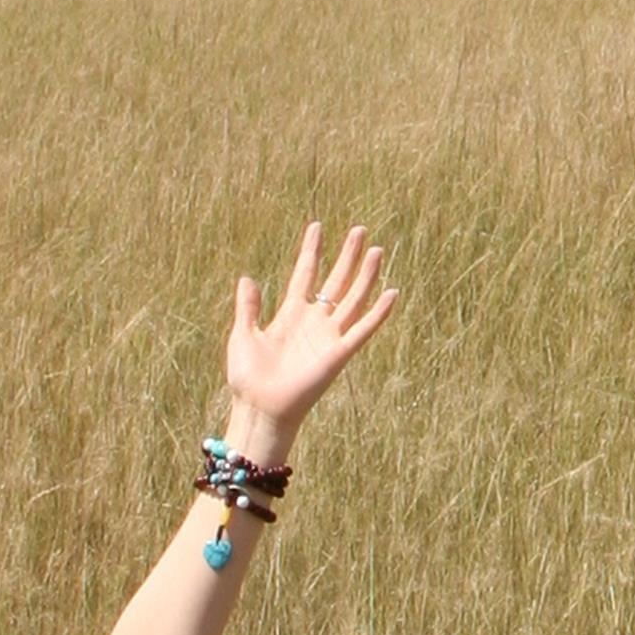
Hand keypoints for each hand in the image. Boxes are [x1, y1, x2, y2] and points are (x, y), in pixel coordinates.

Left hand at [224, 219, 396, 455]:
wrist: (260, 408)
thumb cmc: (248, 377)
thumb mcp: (243, 334)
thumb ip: (249, 307)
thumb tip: (248, 278)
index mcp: (290, 313)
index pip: (305, 274)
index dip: (312, 250)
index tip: (318, 226)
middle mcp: (313, 321)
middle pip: (336, 281)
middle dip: (348, 255)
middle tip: (360, 230)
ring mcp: (328, 337)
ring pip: (353, 298)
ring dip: (366, 275)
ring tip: (377, 250)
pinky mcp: (338, 354)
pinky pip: (362, 330)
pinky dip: (378, 313)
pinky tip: (392, 293)